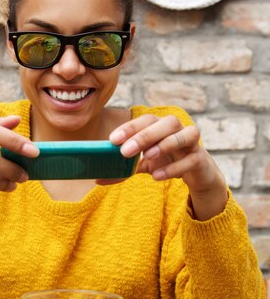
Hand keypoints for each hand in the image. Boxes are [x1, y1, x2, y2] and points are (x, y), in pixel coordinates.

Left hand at [100, 114, 227, 220]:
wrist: (198, 174)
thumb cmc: (168, 162)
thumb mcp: (144, 165)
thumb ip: (124, 169)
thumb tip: (98, 179)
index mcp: (161, 126)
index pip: (146, 119)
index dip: (130, 127)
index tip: (112, 140)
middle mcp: (178, 130)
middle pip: (167, 122)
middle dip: (145, 135)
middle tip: (125, 151)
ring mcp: (192, 144)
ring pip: (186, 134)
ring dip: (166, 144)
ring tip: (147, 157)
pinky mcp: (201, 160)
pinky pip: (192, 160)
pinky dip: (174, 167)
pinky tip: (157, 177)